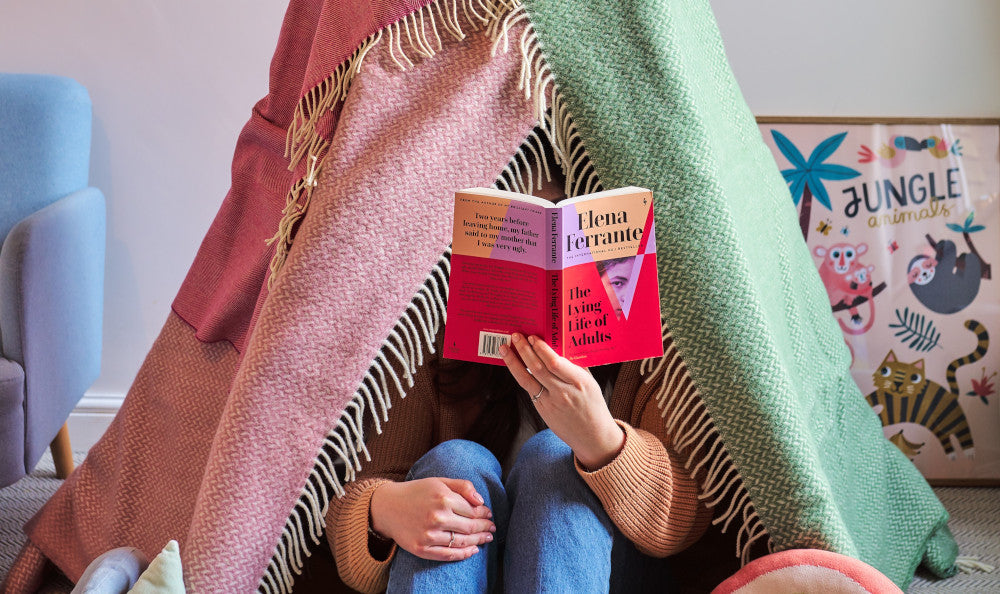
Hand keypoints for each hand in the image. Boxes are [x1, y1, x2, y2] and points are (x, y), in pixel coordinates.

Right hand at [369, 478, 495, 561]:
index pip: (473, 510)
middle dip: (485, 528)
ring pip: (462, 542)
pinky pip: (449, 555)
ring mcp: (429, 535)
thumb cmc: (416, 492)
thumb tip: (481, 500)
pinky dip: (464, 554)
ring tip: (486, 539)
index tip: (489, 514)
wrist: (387, 507)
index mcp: (443, 497)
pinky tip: (473, 551)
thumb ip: (462, 486)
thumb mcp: (439, 481)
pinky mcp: (422, 548)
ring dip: (478, 541)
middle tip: (492, 528)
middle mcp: (437, 517)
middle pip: (470, 527)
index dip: (484, 513)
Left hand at [500, 333, 624, 468]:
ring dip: (513, 362)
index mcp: (579, 383)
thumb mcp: (590, 383)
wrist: (593, 436)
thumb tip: (560, 345)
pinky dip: (521, 375)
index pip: (555, 363)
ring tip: (504, 348)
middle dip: (524, 350)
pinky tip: (514, 364)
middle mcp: (563, 393)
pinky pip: (529, 389)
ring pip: (527, 380)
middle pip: (538, 368)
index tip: (533, 337)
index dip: (541, 349)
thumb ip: (576, 366)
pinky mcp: (542, 411)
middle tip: (516, 336)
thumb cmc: (593, 405)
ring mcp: (551, 403)